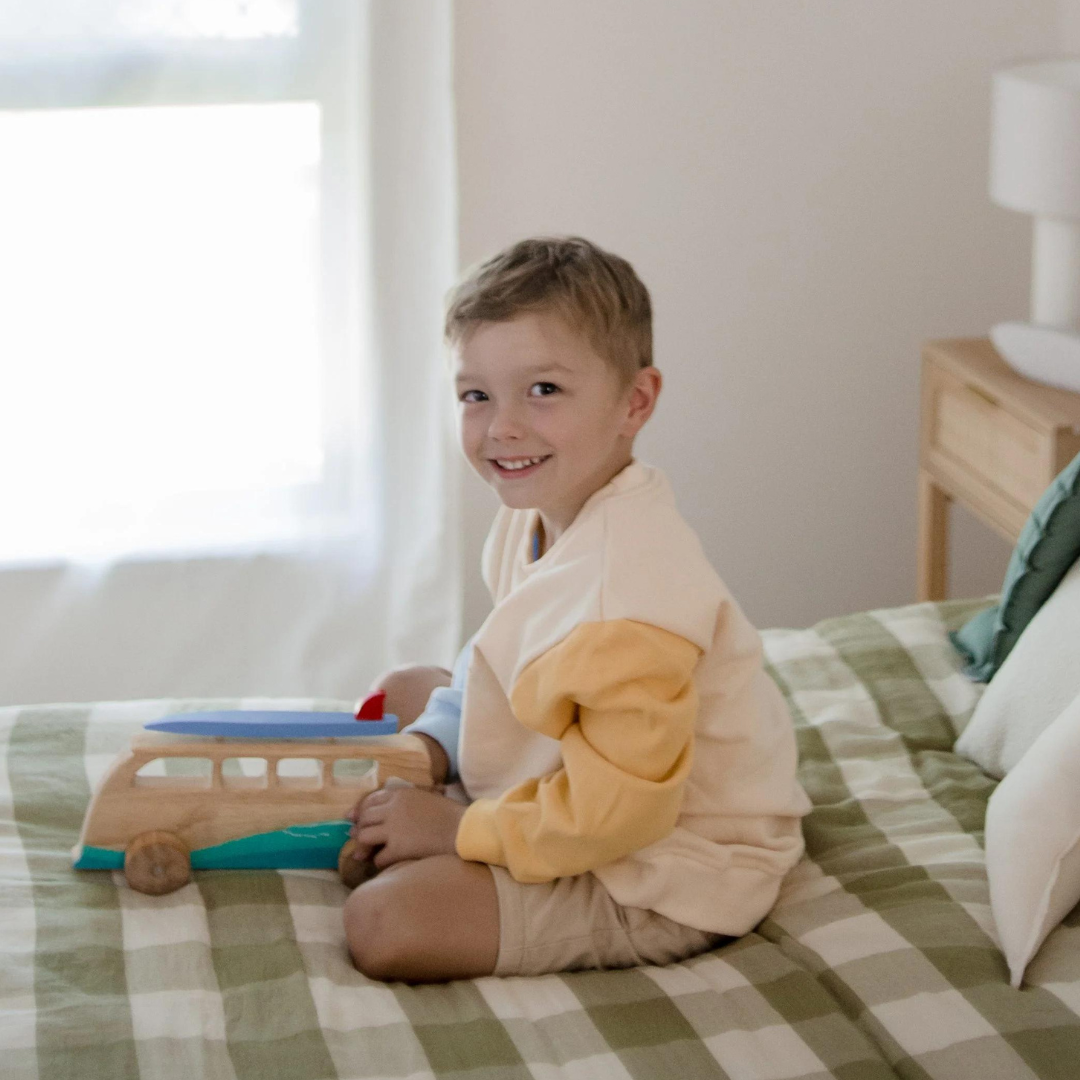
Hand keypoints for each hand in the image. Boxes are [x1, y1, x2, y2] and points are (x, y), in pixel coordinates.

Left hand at [346, 786, 465, 869]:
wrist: (463, 831)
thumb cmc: (451, 815)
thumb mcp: (427, 798)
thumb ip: (407, 801)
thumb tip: (391, 811)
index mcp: (400, 794)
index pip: (370, 800)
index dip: (359, 810)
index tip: (352, 818)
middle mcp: (393, 809)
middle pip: (364, 818)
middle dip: (358, 830)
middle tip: (355, 839)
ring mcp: (394, 828)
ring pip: (364, 837)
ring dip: (362, 847)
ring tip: (361, 856)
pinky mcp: (398, 848)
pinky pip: (378, 857)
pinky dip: (378, 862)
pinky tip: (384, 864)